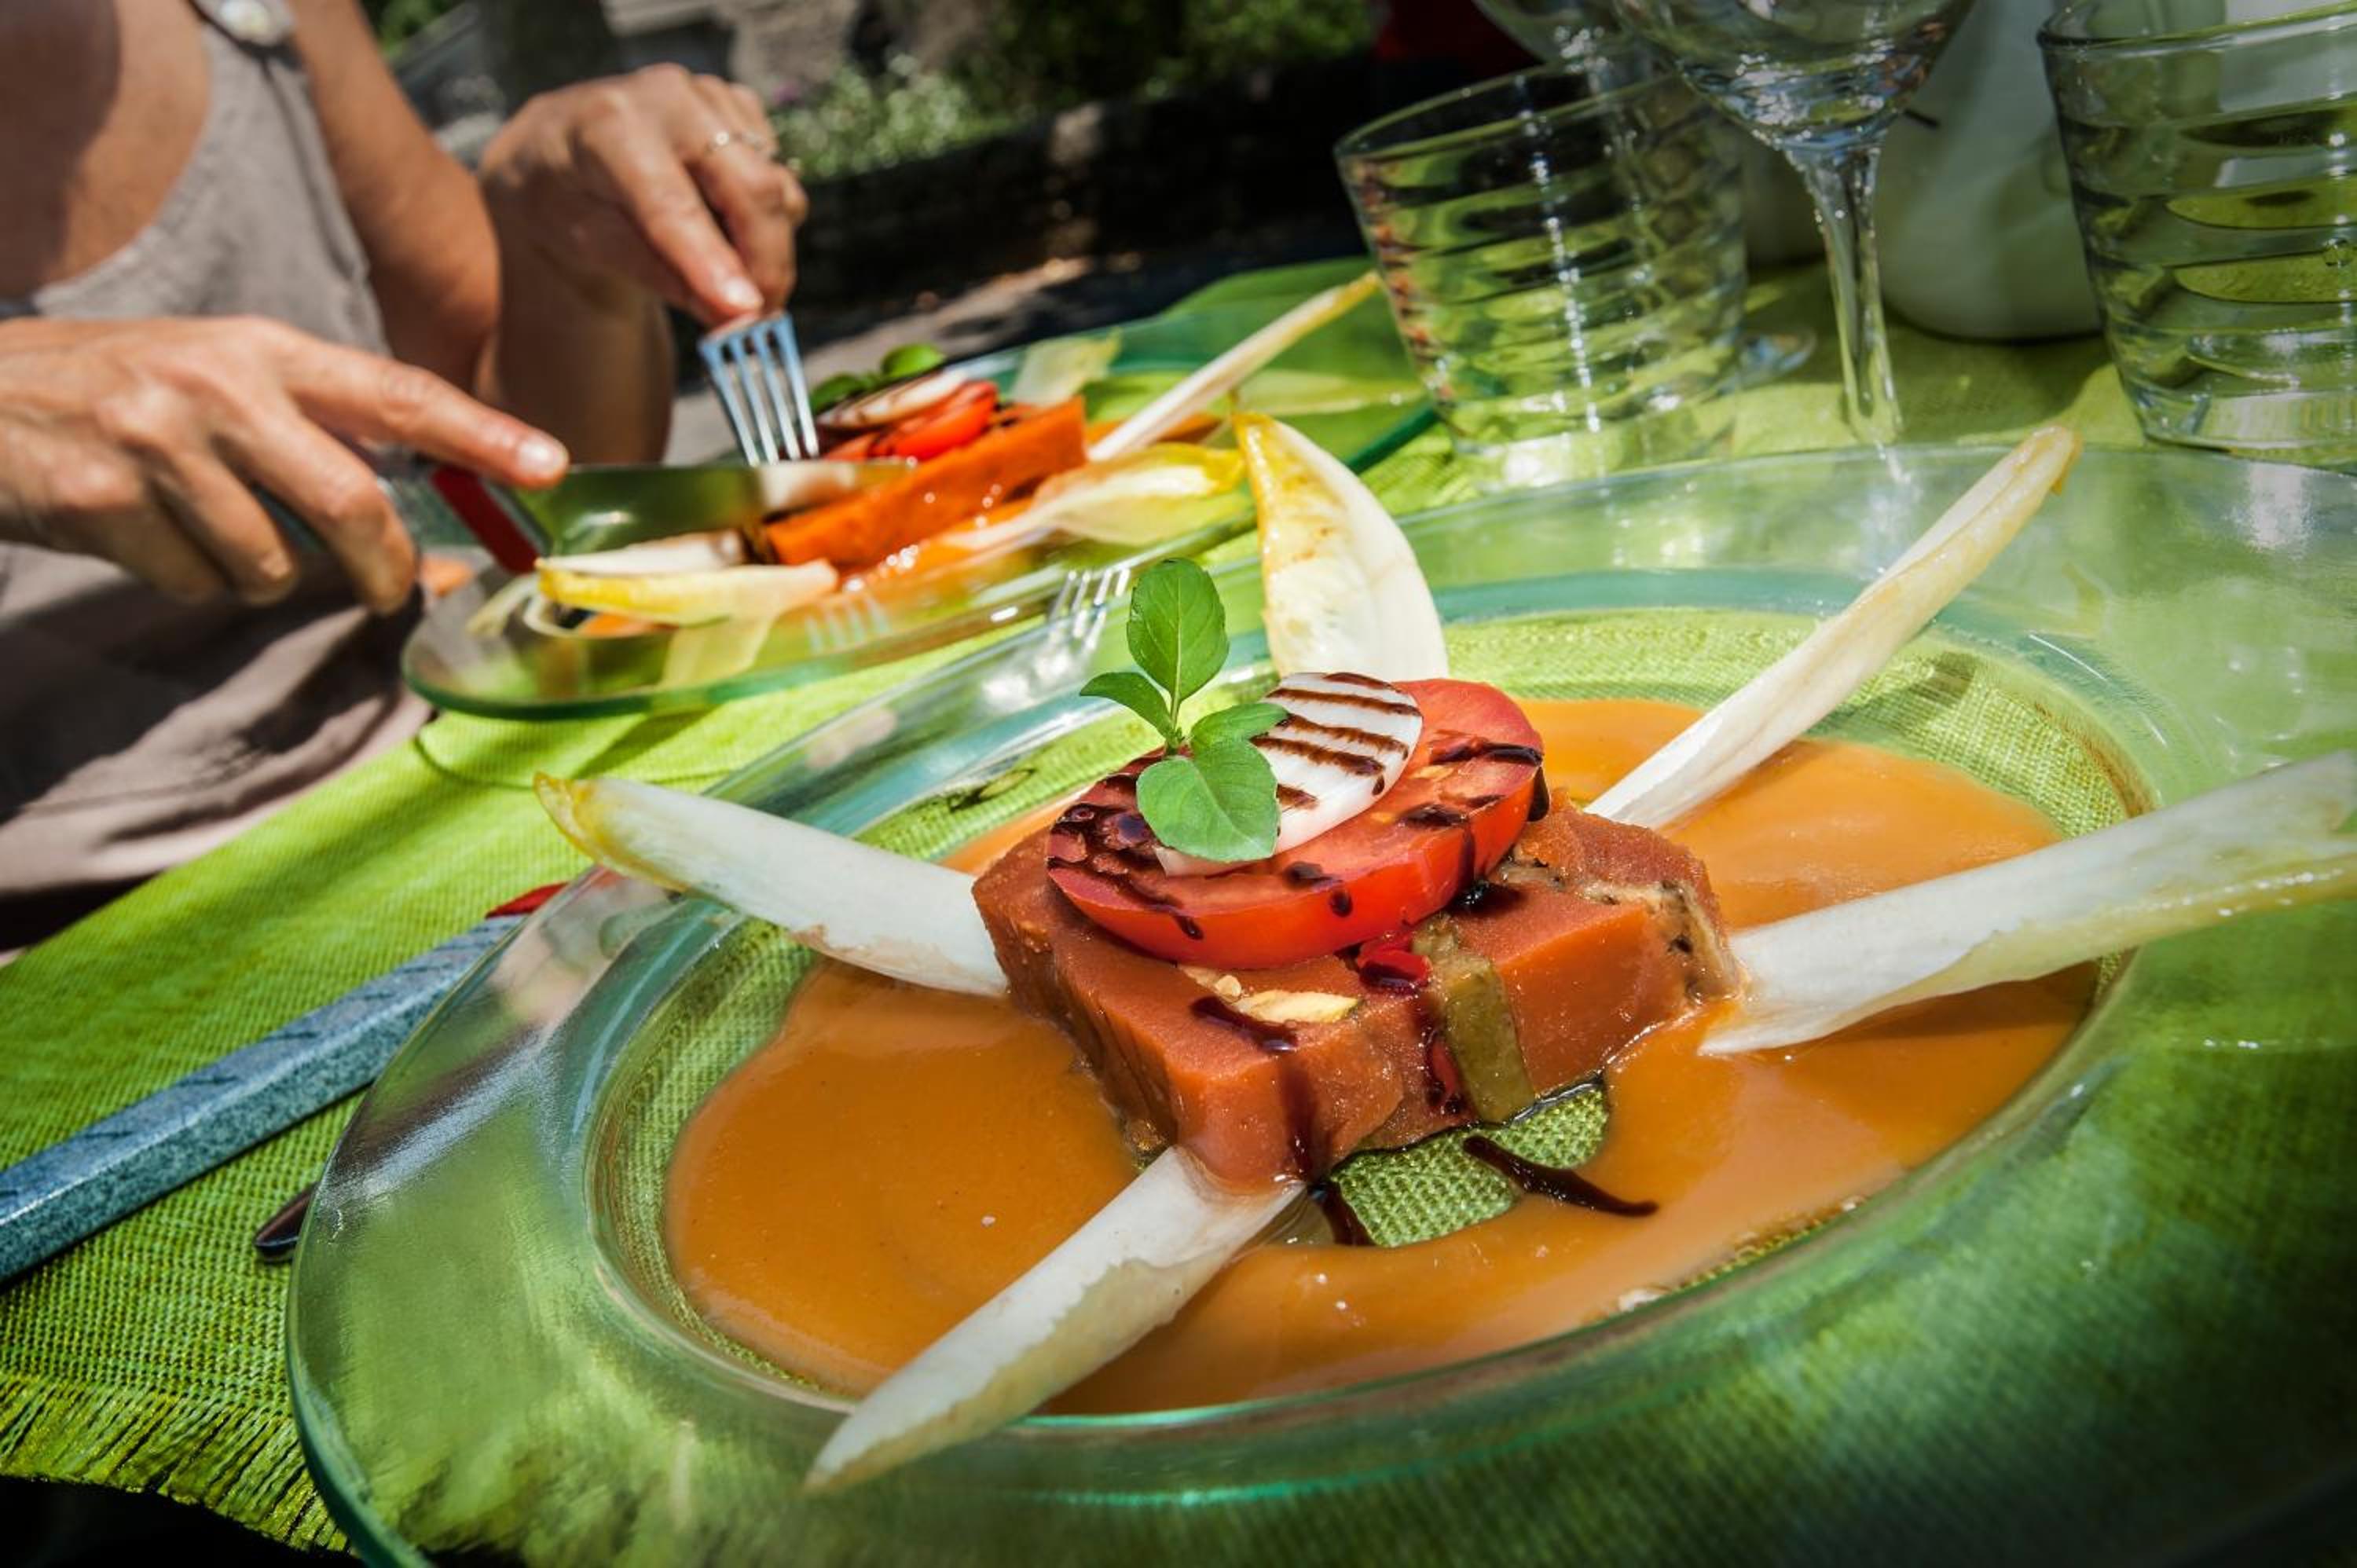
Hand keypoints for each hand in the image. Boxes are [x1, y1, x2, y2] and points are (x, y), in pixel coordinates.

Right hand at [0, 316, 566, 612]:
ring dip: (261, 575)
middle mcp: (218, 386)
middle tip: (385, 588)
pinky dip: (191, 578)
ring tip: (212, 532)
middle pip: (353, 503)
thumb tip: (414, 517)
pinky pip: (197, 581)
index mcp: (261, 349)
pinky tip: (147, 534)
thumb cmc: (119, 393)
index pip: (398, 391)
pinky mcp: (106, 502)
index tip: (551, 464)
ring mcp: (157, 442)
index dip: (483, 432)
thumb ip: (312, 430)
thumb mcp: (219, 378)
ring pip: (272, 563)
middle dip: (383, 566)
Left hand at [477, 64, 808, 326]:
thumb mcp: (593, 244)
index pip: (671, 202)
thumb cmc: (568, 200)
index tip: (745, 312)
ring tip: (729, 281)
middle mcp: (669, 97)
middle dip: (767, 264)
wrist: (560, 146)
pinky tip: (725, 229)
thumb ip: (663, 277)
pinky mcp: (741, 108)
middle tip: (759, 322)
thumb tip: (735, 318)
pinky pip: (781, 179)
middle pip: (751, 188)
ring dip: (769, 250)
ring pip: (777, 189)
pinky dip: (766, 220)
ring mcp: (712, 97)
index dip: (711, 259)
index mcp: (610, 126)